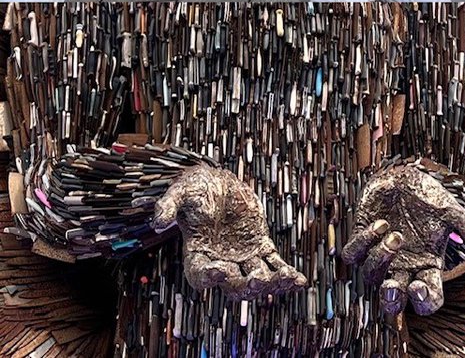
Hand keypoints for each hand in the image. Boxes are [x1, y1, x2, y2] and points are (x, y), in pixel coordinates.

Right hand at [152, 165, 305, 299]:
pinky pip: (274, 263)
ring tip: (287, 279)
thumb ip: (168, 206)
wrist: (217, 184)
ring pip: (258, 278)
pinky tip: (299, 281)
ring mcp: (242, 257)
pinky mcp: (260, 247)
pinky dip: (286, 273)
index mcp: (197, 255)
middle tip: (256, 280)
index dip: (209, 277)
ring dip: (272, 282)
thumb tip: (158, 221)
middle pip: (233, 285)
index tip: (220, 270)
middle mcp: (220, 262)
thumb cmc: (195, 190)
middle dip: (245, 286)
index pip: (200, 275)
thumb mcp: (179, 193)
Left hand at [341, 163, 464, 316]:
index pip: (428, 298)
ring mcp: (381, 256)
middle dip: (391, 301)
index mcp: (427, 266)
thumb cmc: (428, 197)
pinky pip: (353, 255)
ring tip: (395, 235)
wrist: (406, 176)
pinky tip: (380, 225)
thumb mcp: (451, 210)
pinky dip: (363, 243)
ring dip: (382, 259)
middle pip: (394, 301)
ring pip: (371, 277)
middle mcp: (403, 266)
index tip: (419, 286)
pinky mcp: (362, 240)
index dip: (424, 301)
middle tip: (392, 288)